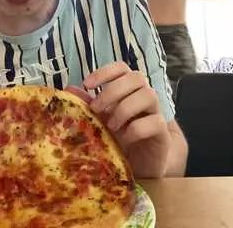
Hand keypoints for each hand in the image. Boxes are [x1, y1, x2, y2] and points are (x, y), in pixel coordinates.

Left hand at [68, 61, 171, 177]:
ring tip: (111, 126)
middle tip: (97, 109)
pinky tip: (125, 139)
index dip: (105, 72)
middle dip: (113, 91)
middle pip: (136, 77)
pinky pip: (155, 121)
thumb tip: (69, 89)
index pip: (122, 68)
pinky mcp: (163, 133)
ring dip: (125, 108)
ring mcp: (156, 112)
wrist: (141, 164)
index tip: (87, 85)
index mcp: (129, 89)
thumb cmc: (120, 137)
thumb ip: (88, 105)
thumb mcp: (100, 121)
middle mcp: (145, 96)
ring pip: (148, 95)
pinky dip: (136, 129)